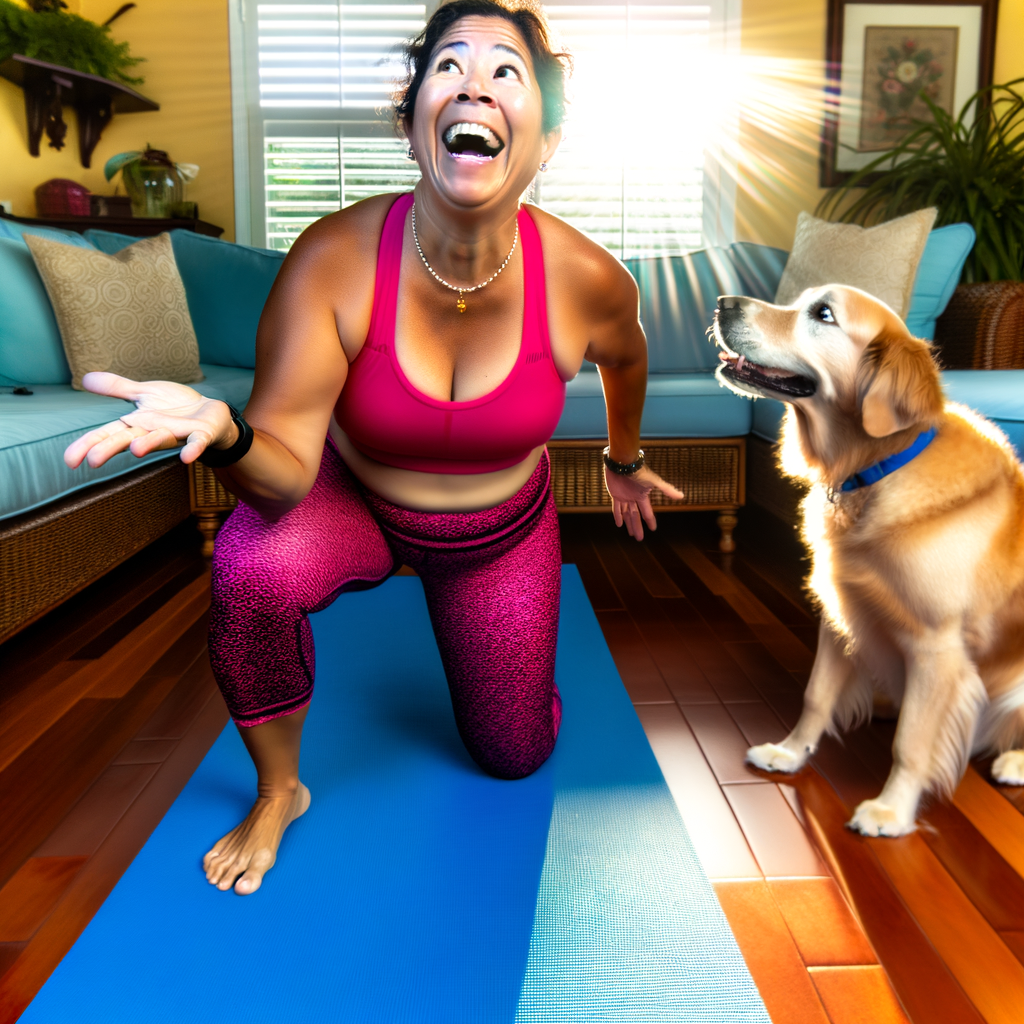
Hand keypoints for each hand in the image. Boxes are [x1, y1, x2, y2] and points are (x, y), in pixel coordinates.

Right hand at [64, 372, 237, 469]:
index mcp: (137, 424)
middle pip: (128, 440)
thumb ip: (118, 388)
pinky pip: (195, 443)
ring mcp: (177, 435)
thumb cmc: (175, 407)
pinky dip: (192, 450)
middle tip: (92, 460)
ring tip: (135, 449)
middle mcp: (153, 432)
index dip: (88, 445)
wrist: (210, 413)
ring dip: (148, 444)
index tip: (69, 460)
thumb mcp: (144, 393)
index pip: (107, 435)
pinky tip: (187, 457)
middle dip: (111, 449)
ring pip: (159, 440)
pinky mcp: (200, 434)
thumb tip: (85, 378)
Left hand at [605, 464, 684, 540]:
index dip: (650, 521)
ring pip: (626, 514)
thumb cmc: (639, 471)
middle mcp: (634, 498)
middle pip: (636, 516)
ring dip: (628, 524)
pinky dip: (617, 516)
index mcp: (643, 496)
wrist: (623, 463)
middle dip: (638, 527)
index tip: (653, 529)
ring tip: (630, 534)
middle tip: (639, 539)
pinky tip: (619, 524)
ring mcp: (624, 497)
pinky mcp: (615, 494)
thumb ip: (667, 490)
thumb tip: (682, 496)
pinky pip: (616, 508)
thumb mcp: (654, 481)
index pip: (647, 512)